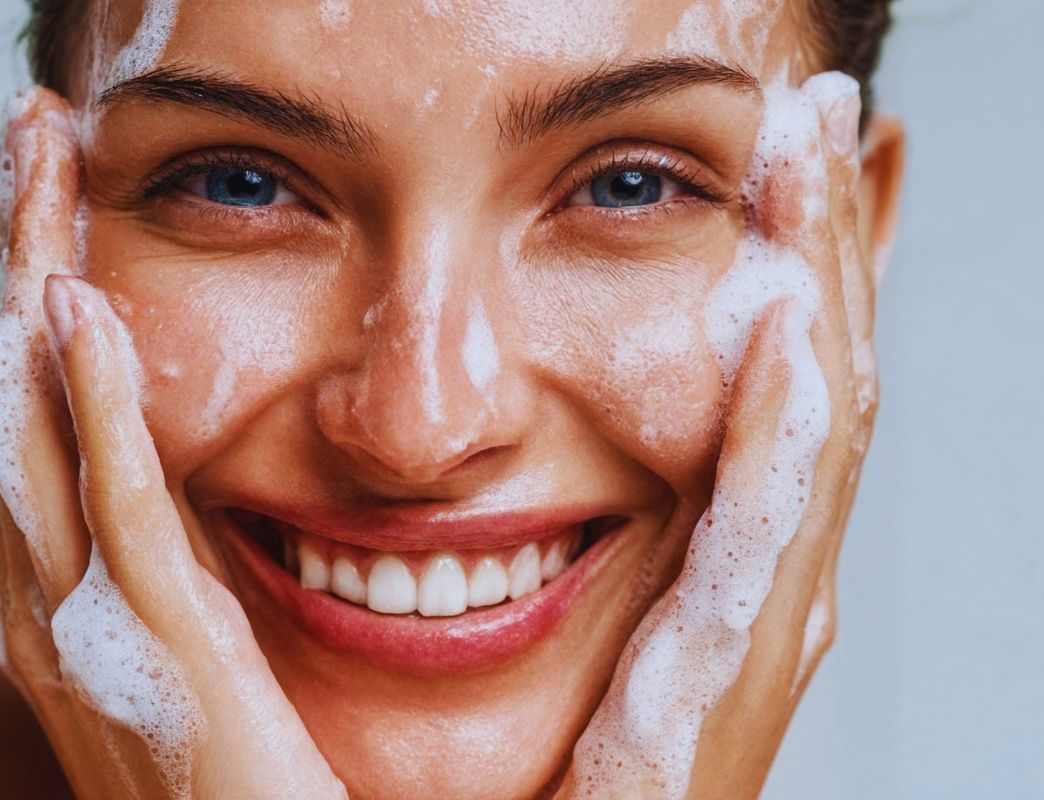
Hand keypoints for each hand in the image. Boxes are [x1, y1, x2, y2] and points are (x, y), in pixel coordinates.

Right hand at [0, 90, 345, 799]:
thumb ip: (171, 587)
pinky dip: (89, 403)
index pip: (24, 431)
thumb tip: (178, 507)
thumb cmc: (235, 790)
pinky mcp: (163, 648)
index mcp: (65, 607)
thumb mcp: (189, 669)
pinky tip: (79, 311)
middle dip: (8, 263)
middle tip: (26, 142)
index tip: (42, 216)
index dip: (15, 317)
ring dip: (28, 289)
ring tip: (34, 166)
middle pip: (6, 401)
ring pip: (30, 430)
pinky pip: (117, 505)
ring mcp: (92, 628)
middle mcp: (47, 608)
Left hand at [559, 72, 875, 798]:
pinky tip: (782, 329)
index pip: (785, 381)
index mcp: (738, 554)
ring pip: (814, 422)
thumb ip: (582, 525)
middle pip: (820, 376)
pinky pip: (763, 520)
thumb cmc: (561, 764)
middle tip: (819, 117)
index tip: (781, 155)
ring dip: (820, 287)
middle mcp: (771, 571)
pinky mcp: (724, 662)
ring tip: (814, 165)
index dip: (798, 262)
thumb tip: (517, 426)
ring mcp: (764, 615)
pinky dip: (782, 420)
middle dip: (827, 242)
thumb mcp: (583, 613)